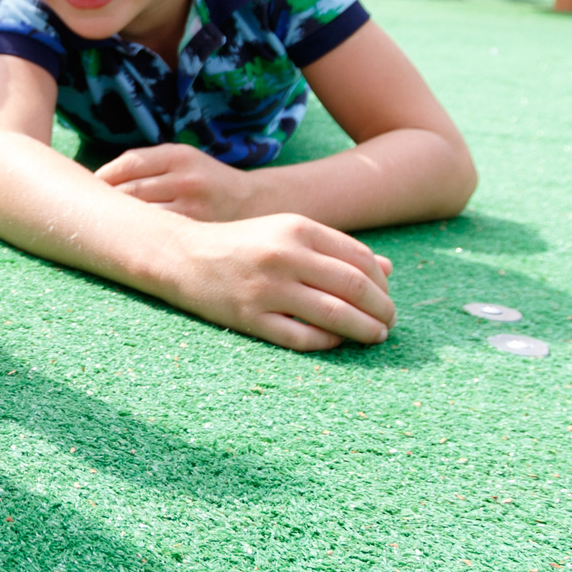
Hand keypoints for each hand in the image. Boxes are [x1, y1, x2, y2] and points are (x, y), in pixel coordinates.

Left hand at [95, 142, 257, 220]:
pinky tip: (129, 239)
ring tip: (101, 227)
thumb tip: (97, 179)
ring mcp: (192, 208)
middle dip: (104, 202)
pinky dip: (140, 236)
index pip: (128, 164)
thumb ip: (145, 163)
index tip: (86, 187)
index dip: (102, 176)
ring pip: (142, 215)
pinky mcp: (196, 230)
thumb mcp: (181, 157)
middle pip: (130, 191)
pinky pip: (158, 234)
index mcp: (178, 156)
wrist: (251, 202)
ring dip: (118, 222)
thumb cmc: (204, 178)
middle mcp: (186, 179)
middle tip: (84, 210)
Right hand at [165, 213, 394, 350]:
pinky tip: (337, 342)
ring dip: (366, 330)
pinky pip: (303, 338)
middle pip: (355, 287)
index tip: (386, 298)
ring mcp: (267, 288)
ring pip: (336, 315)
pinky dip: (329, 343)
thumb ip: (336, 248)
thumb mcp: (288, 233)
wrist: (181, 255)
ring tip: (376, 336)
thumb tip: (388, 271)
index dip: (383, 283)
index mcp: (298, 229)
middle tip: (389, 322)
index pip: (361, 259)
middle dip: (383, 310)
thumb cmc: (243, 244)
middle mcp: (284, 255)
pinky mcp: (250, 318)